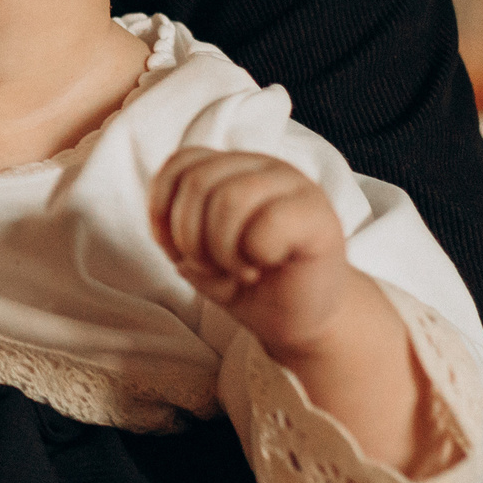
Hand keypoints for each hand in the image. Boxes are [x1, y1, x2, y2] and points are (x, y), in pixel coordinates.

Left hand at [149, 147, 355, 357]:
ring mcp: (294, 186)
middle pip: (197, 182)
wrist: (303, 319)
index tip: (177, 252)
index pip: (179, 164)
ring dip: (221, 249)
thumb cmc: (251, 286)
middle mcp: (263, 168)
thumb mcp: (200, 261)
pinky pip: (271, 220)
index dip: (163, 211)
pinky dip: (255, 252)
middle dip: (190, 238)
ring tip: (238, 270)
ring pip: (229, 197)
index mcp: (233, 169)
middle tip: (213, 268)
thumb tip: (182, 254)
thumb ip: (180, 241)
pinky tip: (263, 266)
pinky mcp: (319, 216)